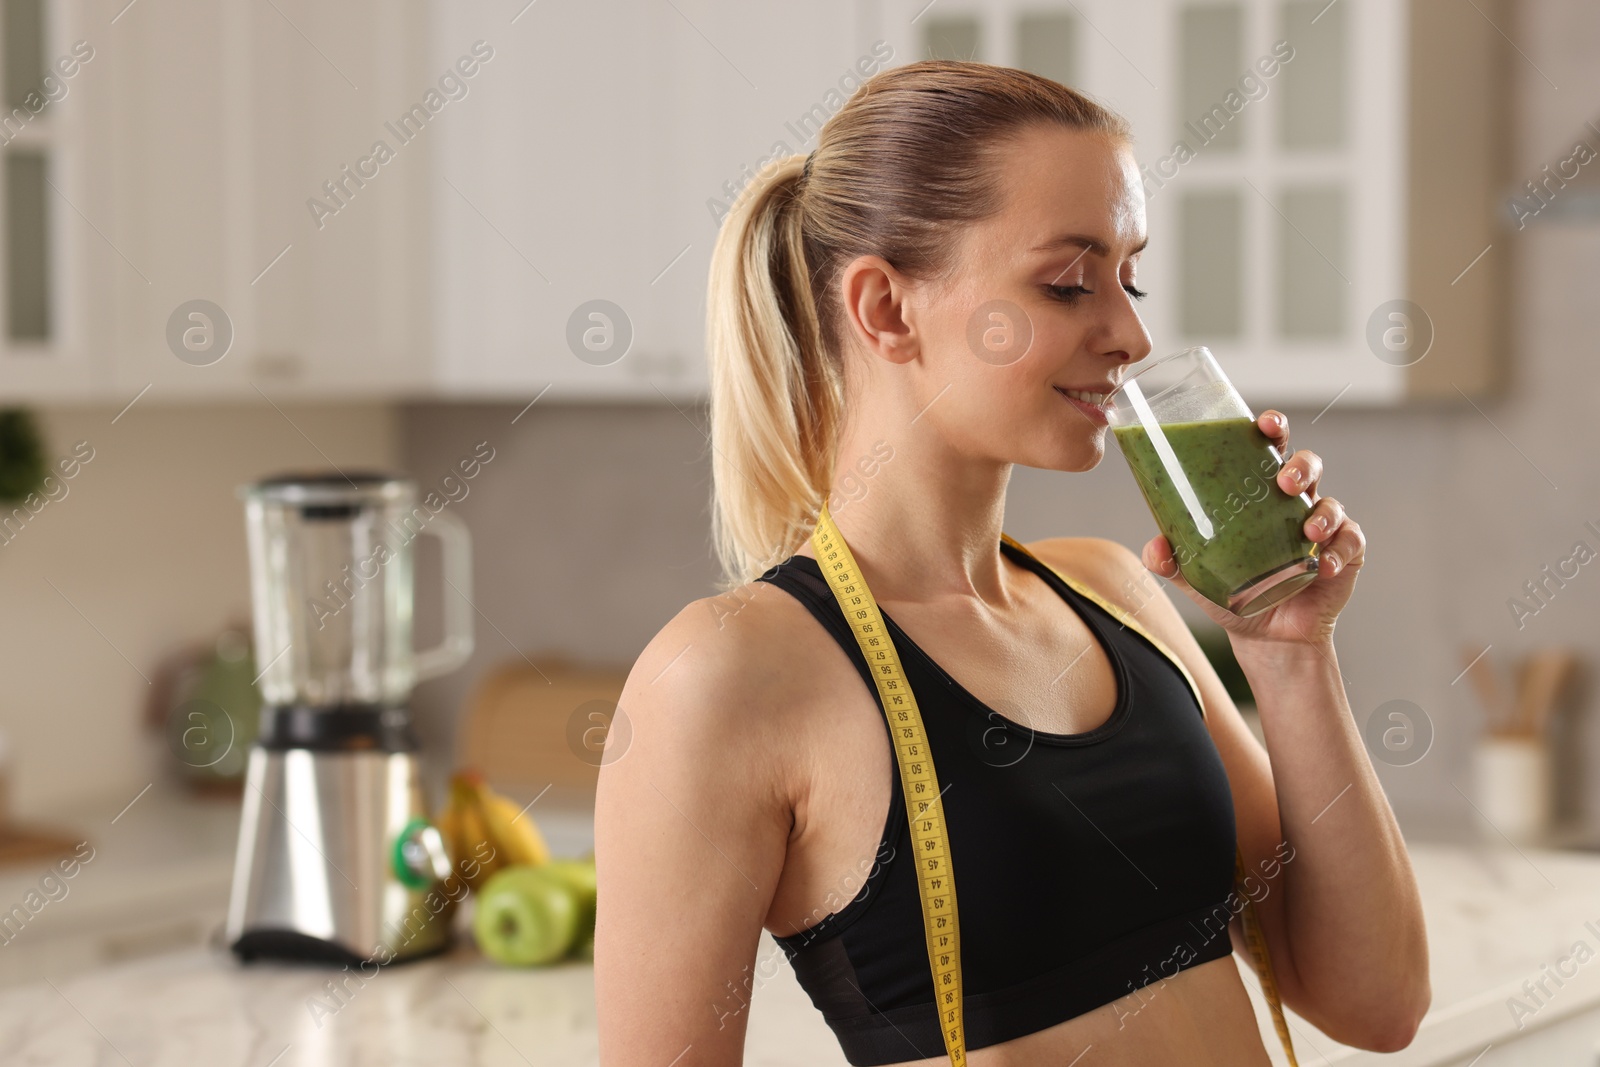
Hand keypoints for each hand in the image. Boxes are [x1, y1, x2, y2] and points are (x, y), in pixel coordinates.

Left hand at [1138, 409, 1364, 647]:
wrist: (1265, 636)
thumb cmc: (1233, 591)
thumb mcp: (1196, 575)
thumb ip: (1171, 560)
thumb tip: (1153, 547)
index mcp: (1259, 494)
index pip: (1268, 449)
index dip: (1272, 428)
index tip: (1264, 424)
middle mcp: (1294, 503)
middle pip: (1307, 465)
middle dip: (1301, 466)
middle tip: (1284, 482)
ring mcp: (1323, 527)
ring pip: (1332, 503)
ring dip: (1323, 513)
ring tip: (1307, 531)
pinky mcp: (1345, 554)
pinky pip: (1350, 543)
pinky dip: (1338, 551)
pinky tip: (1322, 566)